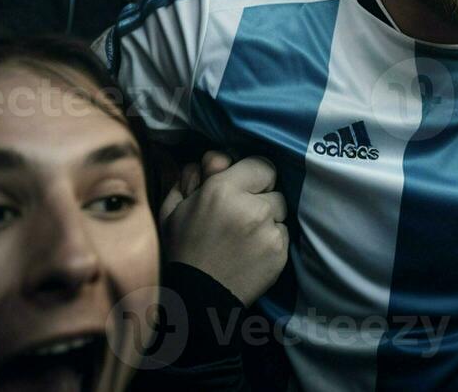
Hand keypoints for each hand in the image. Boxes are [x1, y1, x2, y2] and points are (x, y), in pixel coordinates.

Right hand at [160, 153, 288, 306]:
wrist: (196, 299)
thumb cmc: (181, 249)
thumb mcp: (174, 208)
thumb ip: (193, 176)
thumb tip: (216, 158)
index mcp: (221, 190)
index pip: (261, 164)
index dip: (252, 174)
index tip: (242, 186)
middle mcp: (250, 207)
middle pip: (274, 186)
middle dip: (260, 194)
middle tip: (242, 211)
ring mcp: (268, 230)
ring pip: (280, 210)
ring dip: (267, 217)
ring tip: (245, 234)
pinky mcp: (280, 252)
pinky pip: (283, 233)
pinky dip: (271, 239)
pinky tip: (252, 251)